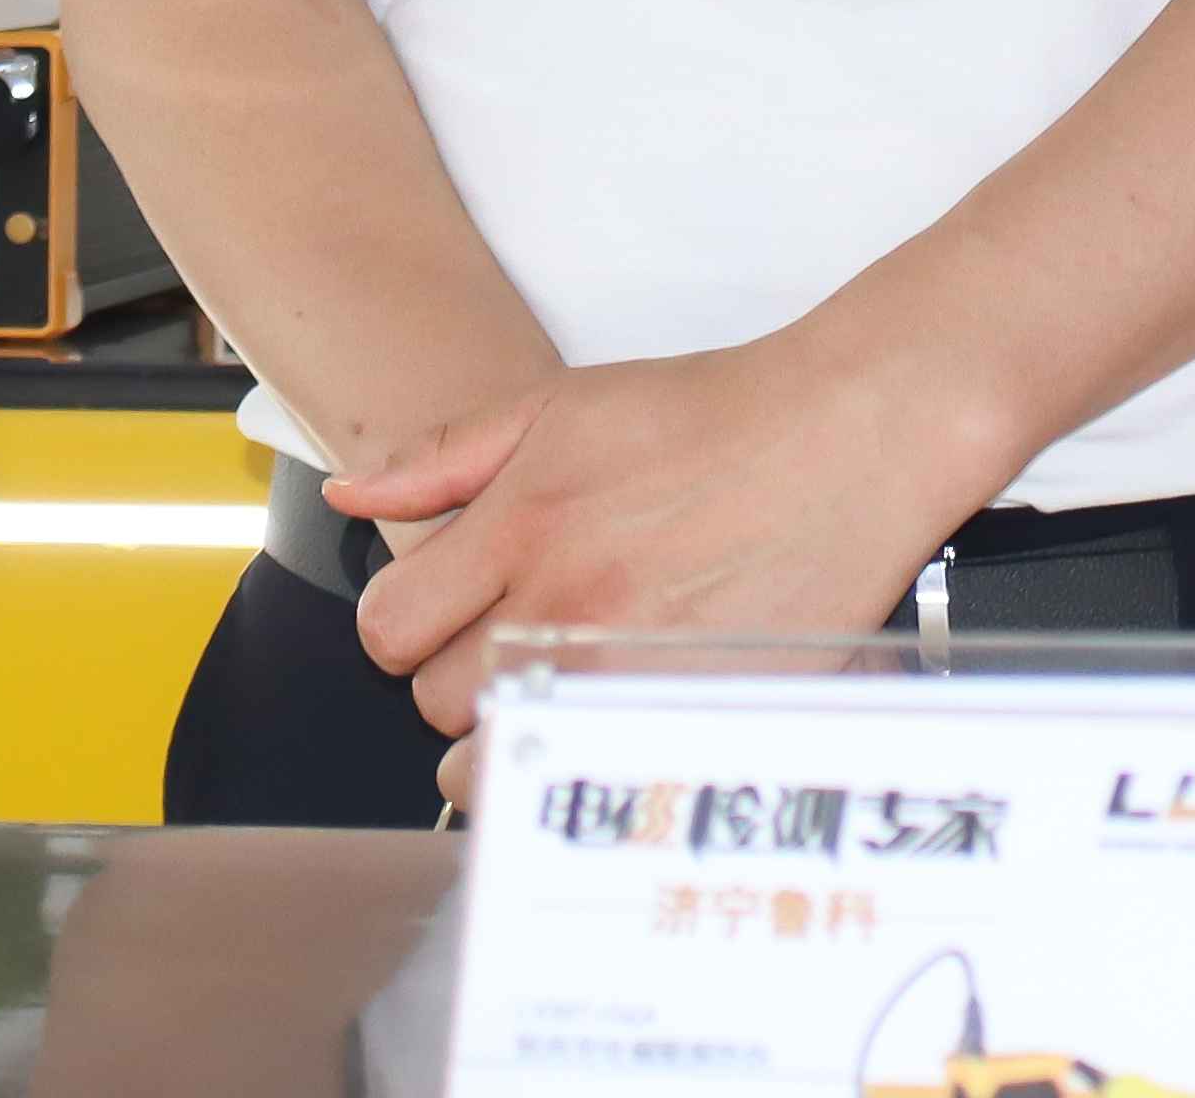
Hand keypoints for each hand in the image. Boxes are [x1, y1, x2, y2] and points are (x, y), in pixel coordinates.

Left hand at [325, 330, 1020, 740]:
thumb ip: (442, 455)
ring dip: (512, 733)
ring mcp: (625, 670)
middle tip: (521, 636)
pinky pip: (581, 787)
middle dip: (461, 675)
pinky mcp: (685, 713)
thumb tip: (349, 492)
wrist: (845, 436)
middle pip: (436, 703)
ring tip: (560, 684)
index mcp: (521, 527)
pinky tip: (600, 722)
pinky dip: (575, 768)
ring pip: (496, 760)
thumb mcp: (560, 407)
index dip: (410, 624)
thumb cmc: (714, 417)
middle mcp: (564, 607)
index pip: (389, 630)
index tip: (451, 611)